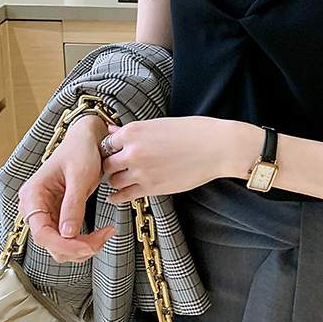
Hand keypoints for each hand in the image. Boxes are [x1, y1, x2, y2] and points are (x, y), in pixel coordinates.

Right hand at [17, 115, 116, 262]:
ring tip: (106, 234)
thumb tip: (68, 233)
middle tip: (104, 237)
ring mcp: (45, 212)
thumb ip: (73, 204)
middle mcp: (34, 206)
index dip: (64, 244)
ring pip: (59, 245)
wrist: (86, 140)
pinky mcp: (58, 214)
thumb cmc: (80, 150)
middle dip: (77, 247)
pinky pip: (67, 237)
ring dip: (82, 247)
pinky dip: (84, 241)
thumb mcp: (80, 176)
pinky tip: (101, 233)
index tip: (88, 246)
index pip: (41, 232)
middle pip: (50, 242)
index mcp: (33, 194)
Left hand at [101, 116, 260, 202]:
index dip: (110, 149)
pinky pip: (123, 196)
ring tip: (119, 180)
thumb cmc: (194, 132)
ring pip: (112, 180)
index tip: (113, 152)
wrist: (216, 148)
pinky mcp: (151, 188)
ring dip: (115, 180)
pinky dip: (117, 197)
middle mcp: (132, 151)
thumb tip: (113, 130)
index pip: (107, 142)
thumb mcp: (160, 124)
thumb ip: (134, 131)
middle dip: (110, 165)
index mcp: (133, 131)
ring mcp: (140, 171)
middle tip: (115, 167)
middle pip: (106, 163)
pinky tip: (117, 196)